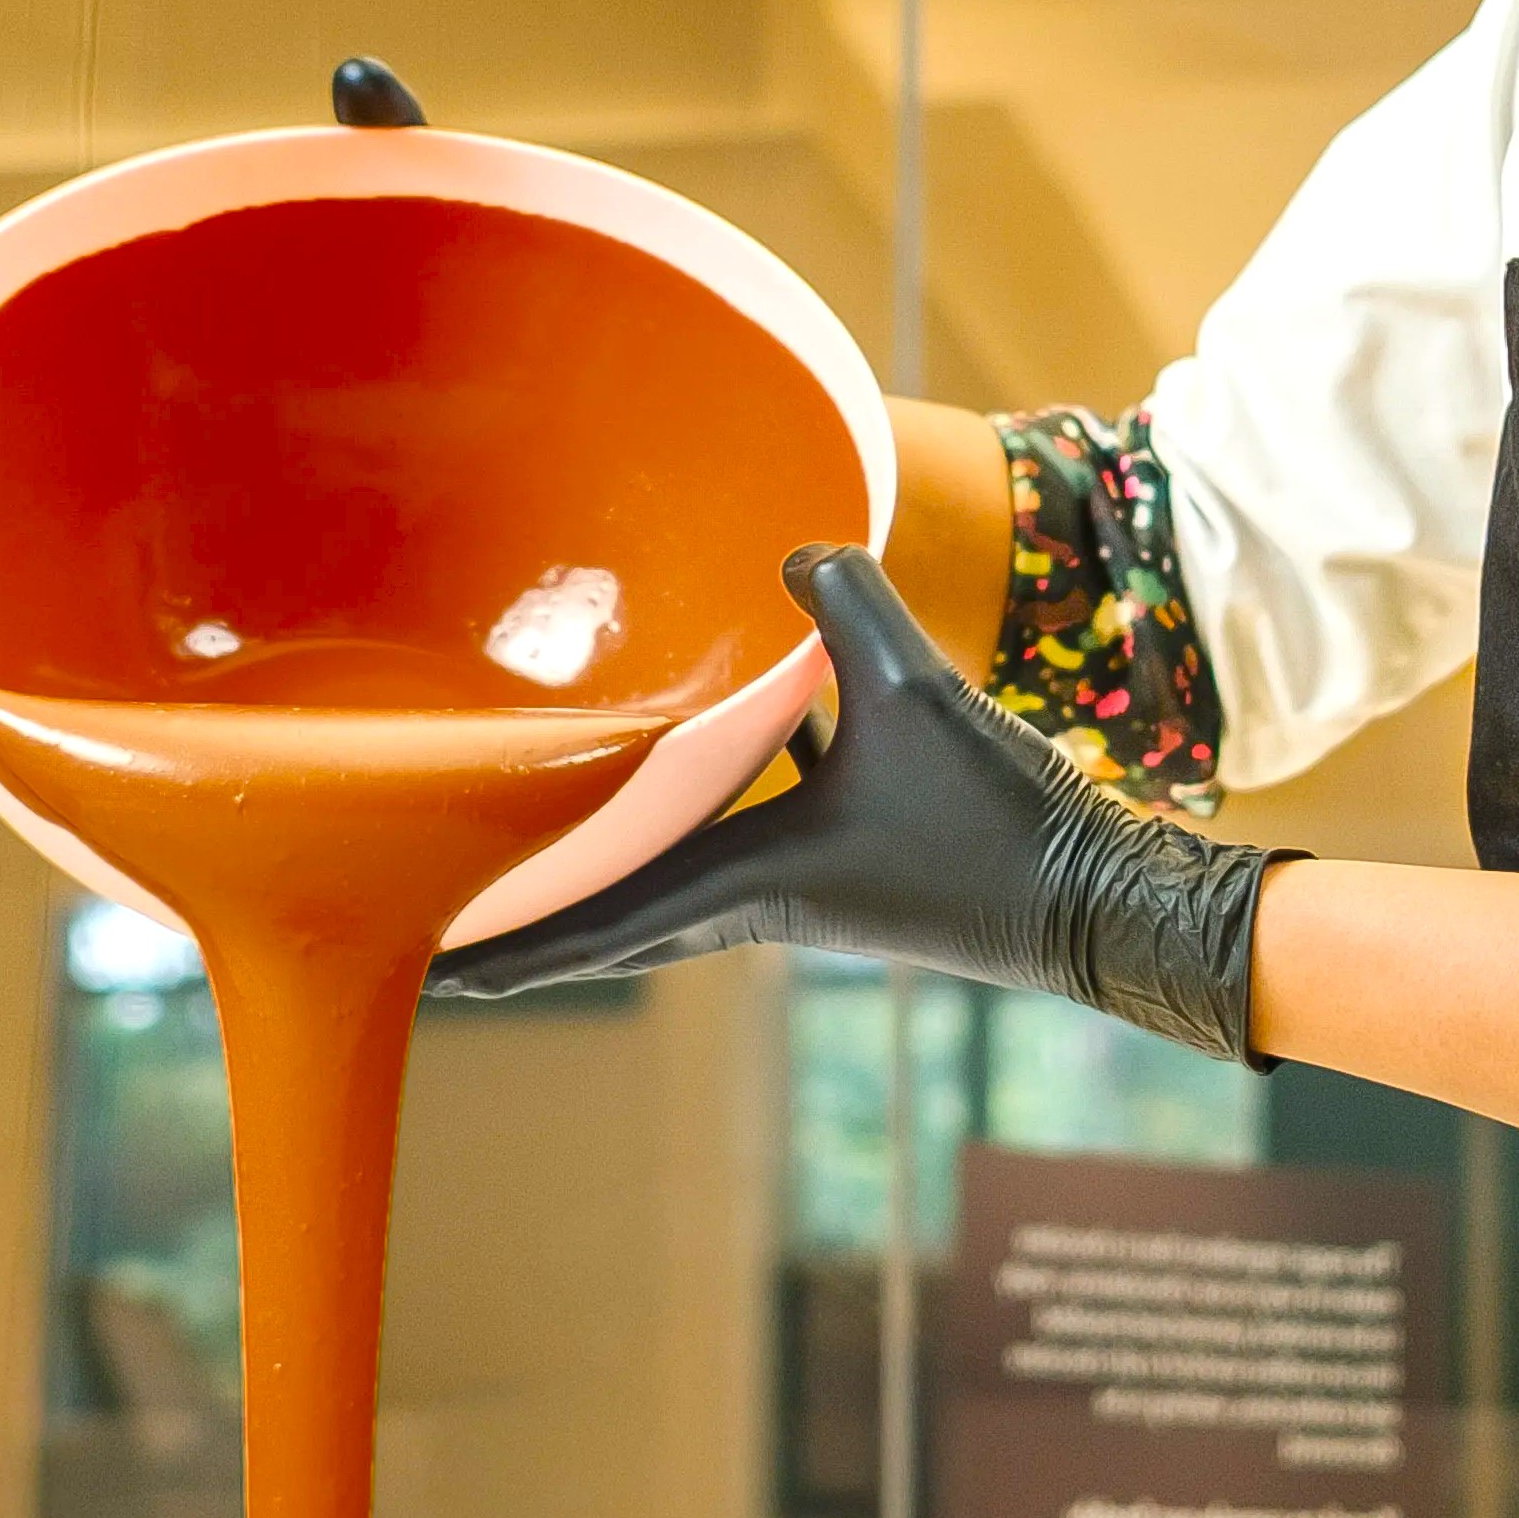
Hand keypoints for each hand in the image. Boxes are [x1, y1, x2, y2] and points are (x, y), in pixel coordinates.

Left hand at [427, 546, 1287, 1061]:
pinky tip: (690, 759)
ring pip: (668, 888)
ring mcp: (803, 895)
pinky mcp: (845, 871)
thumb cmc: (1002, 820)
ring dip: (600, 878)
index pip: (596, 920)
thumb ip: (851, 607)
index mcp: (750, 883)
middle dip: (526, 929)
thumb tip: (796, 544)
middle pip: (612, 922)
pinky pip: (732, 848)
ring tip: (526, 855)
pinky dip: (682, 826)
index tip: (419, 973)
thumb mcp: (918, 694)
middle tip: (434, 931)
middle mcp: (759, 903)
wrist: (1099, 902)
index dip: (503, 947)